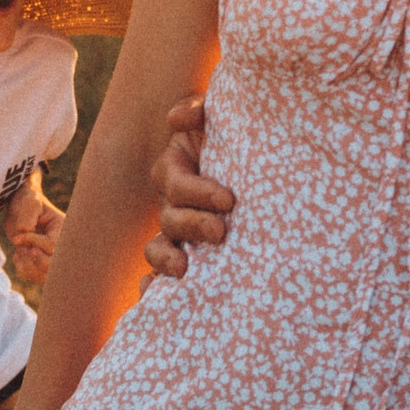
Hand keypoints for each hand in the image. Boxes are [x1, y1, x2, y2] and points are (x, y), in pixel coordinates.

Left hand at [5, 184, 65, 283]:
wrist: (21, 207)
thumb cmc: (27, 201)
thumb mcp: (28, 203)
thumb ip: (27, 217)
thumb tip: (24, 232)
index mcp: (62, 229)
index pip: (51, 245)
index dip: (34, 243)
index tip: (17, 238)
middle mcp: (60, 245)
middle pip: (54, 265)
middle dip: (35, 261)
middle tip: (22, 252)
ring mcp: (52, 255)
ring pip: (46, 275)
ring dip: (28, 267)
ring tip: (18, 253)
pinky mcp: (42, 262)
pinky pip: (37, 276)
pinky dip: (25, 270)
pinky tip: (18, 256)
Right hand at [141, 94, 234, 278]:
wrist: (259, 164)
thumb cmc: (238, 139)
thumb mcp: (220, 121)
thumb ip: (200, 113)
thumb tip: (176, 120)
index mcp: (176, 168)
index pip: (177, 183)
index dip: (198, 192)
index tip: (229, 200)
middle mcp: (172, 202)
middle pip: (171, 218)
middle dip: (194, 225)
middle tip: (221, 231)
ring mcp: (176, 232)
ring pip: (159, 248)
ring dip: (167, 258)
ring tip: (185, 268)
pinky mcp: (185, 254)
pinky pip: (158, 275)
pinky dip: (150, 286)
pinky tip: (149, 295)